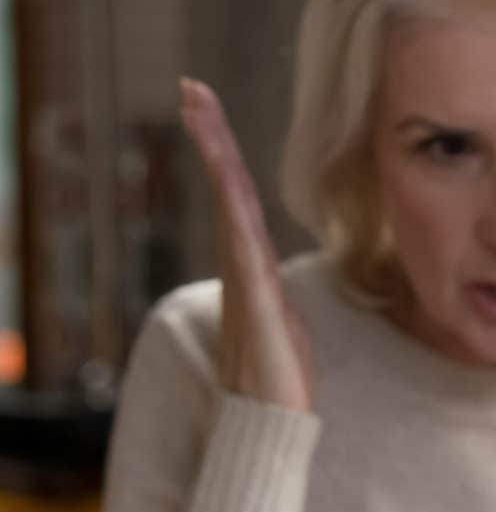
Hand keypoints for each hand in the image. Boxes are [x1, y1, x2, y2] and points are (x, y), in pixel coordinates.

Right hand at [179, 79, 312, 411]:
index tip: (209, 110)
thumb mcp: (286, 324)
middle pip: (228, 188)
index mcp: (252, 267)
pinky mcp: (254, 300)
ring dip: (217, 154)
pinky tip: (226, 172)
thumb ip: (277, 300)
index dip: (226, 155)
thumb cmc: (281, 379)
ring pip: (231, 203)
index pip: (240, 198)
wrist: (269, 424)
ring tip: (199, 107)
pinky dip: (233, 203)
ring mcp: (244, 279)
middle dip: (211, 136)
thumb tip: (277, 290)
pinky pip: (242, 240)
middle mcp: (242, 266)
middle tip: (192, 87)